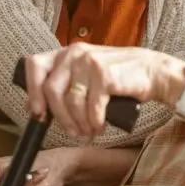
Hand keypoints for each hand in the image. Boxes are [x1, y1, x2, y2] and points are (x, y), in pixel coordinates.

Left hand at [24, 43, 184, 139]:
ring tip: (88, 133)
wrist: (152, 71)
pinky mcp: (104, 74)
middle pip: (51, 90)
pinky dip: (95, 123)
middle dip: (60, 118)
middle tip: (72, 132)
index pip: (34, 66)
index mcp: (66, 52)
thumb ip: (62, 86)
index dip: (32, 92)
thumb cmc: (117, 76)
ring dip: (79, 124)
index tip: (37, 114)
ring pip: (72, 102)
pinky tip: (100, 127)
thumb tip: (33, 109)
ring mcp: (89, 62)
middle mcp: (74, 53)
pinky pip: (91, 108)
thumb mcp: (85, 76)